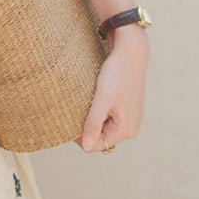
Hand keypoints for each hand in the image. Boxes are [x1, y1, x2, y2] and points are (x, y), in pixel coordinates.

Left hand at [74, 25, 148, 152]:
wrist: (131, 52)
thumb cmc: (117, 74)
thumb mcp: (102, 99)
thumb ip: (94, 124)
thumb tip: (86, 146)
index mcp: (126, 130)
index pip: (96, 145)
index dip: (79, 137)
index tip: (68, 120)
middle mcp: (131, 128)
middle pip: (100, 137)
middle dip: (86, 127)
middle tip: (74, 109)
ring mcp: (130, 118)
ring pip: (103, 126)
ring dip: (92, 118)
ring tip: (84, 102)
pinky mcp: (126, 108)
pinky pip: (108, 117)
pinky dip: (98, 111)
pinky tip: (93, 98)